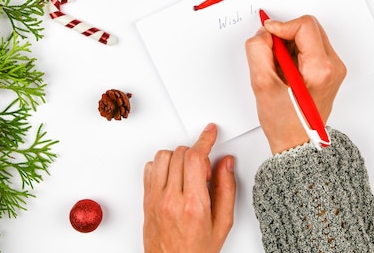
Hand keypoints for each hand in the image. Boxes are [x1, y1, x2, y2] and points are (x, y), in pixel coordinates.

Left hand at [143, 123, 235, 252]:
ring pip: (163, 156)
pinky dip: (162, 166)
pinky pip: (150, 168)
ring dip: (178, 158)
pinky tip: (173, 177)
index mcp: (193, 204)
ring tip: (188, 175)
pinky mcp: (146, 200)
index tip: (211, 133)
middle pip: (181, 153)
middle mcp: (171, 199)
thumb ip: (227, 189)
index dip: (205, 139)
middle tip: (204, 172)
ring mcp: (155, 199)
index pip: (196, 158)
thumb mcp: (223, 223)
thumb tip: (226, 163)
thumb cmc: (197, 251)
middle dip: (196, 154)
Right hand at [245, 15, 346, 153]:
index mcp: (320, 69)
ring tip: (278, 67)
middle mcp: (333, 67)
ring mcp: (333, 68)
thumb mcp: (262, 85)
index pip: (305, 26)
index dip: (281, 26)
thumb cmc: (284, 122)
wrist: (297, 143)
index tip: (267, 35)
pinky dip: (294, 51)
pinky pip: (311, 47)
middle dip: (285, 35)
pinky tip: (285, 69)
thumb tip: (263, 33)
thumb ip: (258, 51)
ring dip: (289, 43)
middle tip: (271, 53)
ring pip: (309, 36)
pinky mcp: (329, 70)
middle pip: (309, 28)